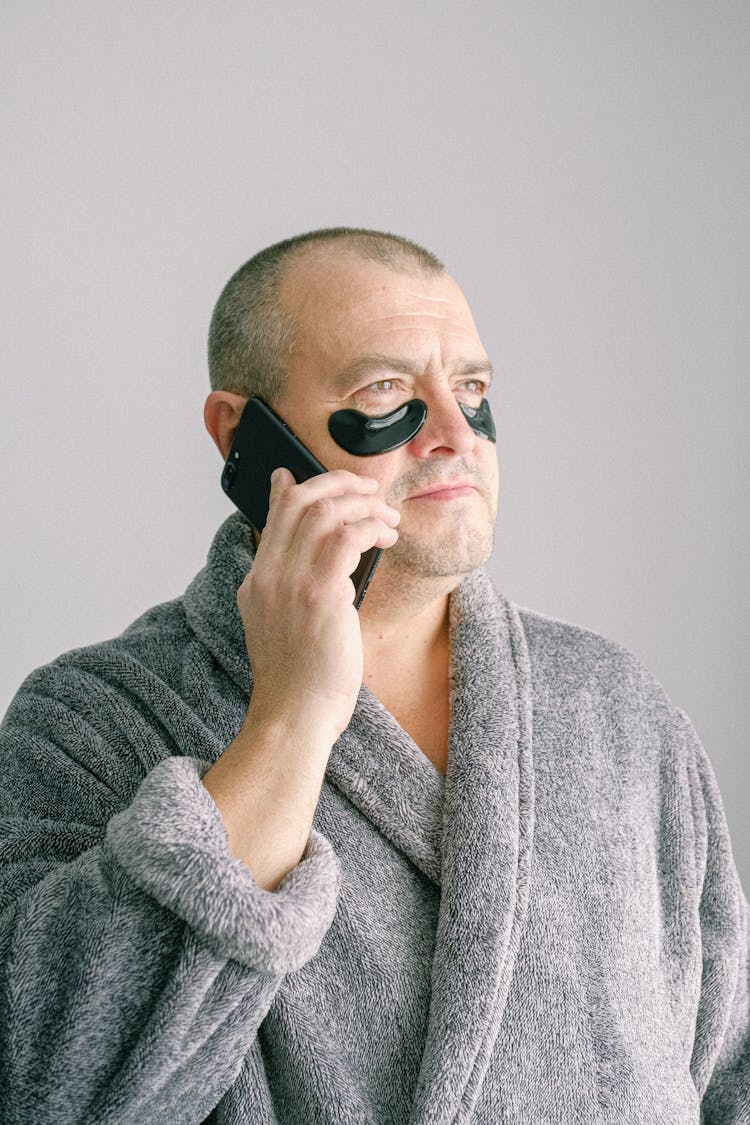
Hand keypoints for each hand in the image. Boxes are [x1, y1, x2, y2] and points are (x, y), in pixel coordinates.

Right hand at [237, 467, 399, 740]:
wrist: (293, 717)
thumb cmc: (298, 683)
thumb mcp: (281, 629)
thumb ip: (291, 592)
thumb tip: (317, 571)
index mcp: (257, 582)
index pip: (274, 516)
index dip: (294, 487)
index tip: (311, 477)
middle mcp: (269, 575)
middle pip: (297, 501)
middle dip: (337, 484)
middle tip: (367, 490)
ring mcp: (291, 583)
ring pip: (325, 512)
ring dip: (363, 505)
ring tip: (386, 517)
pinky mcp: (319, 595)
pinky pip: (346, 538)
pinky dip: (370, 527)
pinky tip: (385, 537)